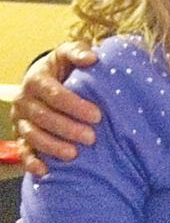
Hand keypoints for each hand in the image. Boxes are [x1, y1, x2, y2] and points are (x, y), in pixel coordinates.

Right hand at [11, 42, 100, 176]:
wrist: (41, 77)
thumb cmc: (60, 67)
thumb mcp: (66, 53)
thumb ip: (78, 51)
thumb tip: (92, 58)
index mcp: (36, 79)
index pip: (55, 95)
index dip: (75, 106)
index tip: (97, 115)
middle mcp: (24, 100)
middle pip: (44, 118)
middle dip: (68, 129)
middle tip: (91, 137)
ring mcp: (20, 120)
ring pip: (33, 136)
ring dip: (53, 147)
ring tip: (74, 154)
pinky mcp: (19, 134)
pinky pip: (22, 150)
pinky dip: (31, 162)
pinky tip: (45, 171)